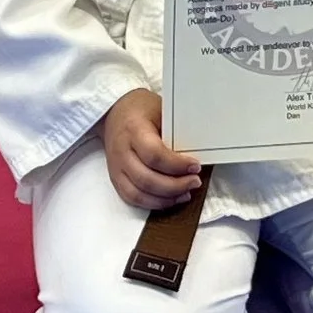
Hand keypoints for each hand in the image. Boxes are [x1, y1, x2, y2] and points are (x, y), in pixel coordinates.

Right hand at [102, 88, 201, 210]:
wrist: (114, 113)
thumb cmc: (140, 110)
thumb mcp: (160, 109)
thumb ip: (175, 129)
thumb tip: (198, 149)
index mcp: (133, 129)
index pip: (154, 154)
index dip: (177, 165)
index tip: (195, 166)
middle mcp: (121, 151)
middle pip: (147, 179)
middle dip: (175, 186)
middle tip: (194, 181)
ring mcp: (116, 167)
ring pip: (139, 194)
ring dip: (165, 199)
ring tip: (185, 193)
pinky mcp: (116, 178)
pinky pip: (132, 199)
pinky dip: (153, 203)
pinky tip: (170, 199)